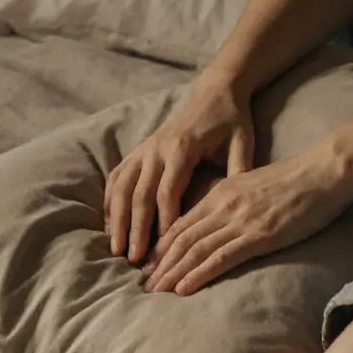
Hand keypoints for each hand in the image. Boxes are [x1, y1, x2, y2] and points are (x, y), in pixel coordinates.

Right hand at [104, 77, 254, 262]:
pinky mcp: (138, 150)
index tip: (164, 249)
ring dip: (117, 219)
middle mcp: (157, 149)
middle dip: (135, 229)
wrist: (215, 93)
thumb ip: (239, 173)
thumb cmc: (232, 122)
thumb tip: (242, 211)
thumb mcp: (243, 144)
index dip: (164, 222)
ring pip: (123, 187)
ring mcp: (144, 149)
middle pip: (140, 194)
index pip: (168, 192)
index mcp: (182, 148)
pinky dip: (111, 201)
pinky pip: (117, 177)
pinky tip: (109, 224)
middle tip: (134, 259)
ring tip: (116, 249)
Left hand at [142, 146, 349, 294]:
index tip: (148, 264)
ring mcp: (239, 221)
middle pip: (181, 239)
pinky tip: (182, 288)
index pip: (182, 223)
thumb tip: (221, 223)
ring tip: (155, 292)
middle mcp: (223, 206)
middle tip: (144, 284)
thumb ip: (233, 202)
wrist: (323, 171)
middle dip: (159, 263)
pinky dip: (198, 274)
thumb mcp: (254, 185)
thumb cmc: (296, 181)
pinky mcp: (258, 235)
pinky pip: (220, 258)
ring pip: (194, 250)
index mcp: (221, 192)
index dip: (161, 246)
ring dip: (172, 273)